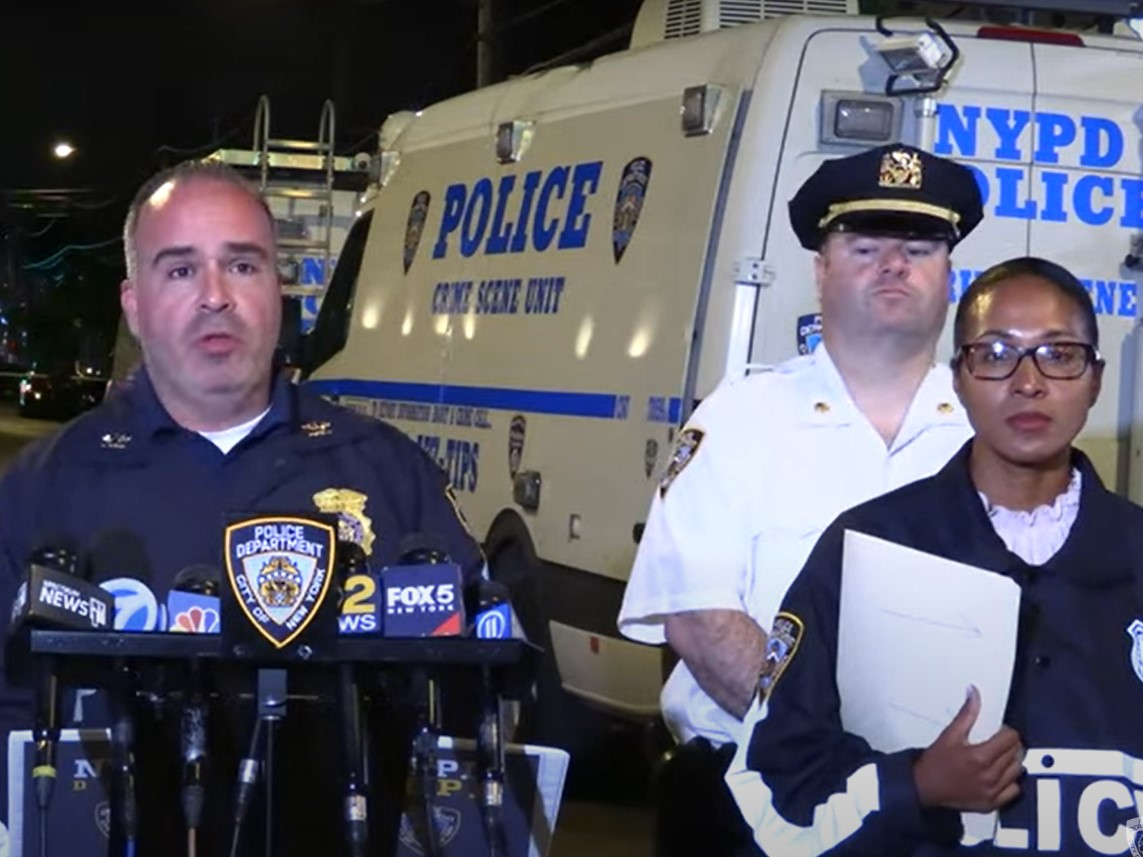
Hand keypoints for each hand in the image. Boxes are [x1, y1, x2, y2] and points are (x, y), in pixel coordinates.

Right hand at [913, 685, 1023, 811]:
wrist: (924, 788)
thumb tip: (974, 694)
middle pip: (1016, 754)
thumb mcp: (949, 735)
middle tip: (1000, 741)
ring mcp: (991, 791)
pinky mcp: (991, 803)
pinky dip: (1011, 781)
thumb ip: (966, 714)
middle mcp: (988, 776)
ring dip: (1013, 761)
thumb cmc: (934, 763)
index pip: (1010, 739)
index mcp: (980, 757)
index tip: (1000, 730)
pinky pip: (1014, 790)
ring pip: (1017, 771)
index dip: (1007, 731)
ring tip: (1001, 756)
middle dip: (1010, 744)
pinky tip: (1000, 775)